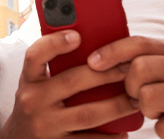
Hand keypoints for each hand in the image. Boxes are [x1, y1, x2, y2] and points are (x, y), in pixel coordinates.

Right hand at [0, 30, 133, 138]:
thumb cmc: (34, 106)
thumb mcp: (35, 84)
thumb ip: (54, 68)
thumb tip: (94, 49)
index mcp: (28, 80)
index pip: (35, 55)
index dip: (55, 43)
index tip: (77, 35)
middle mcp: (32, 101)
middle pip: (72, 82)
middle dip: (106, 74)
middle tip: (129, 68)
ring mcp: (45, 126)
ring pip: (87, 114)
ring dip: (116, 107)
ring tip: (135, 100)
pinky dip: (109, 137)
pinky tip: (123, 131)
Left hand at [87, 37, 163, 138]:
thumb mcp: (162, 77)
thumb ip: (140, 63)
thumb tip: (95, 61)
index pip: (139, 43)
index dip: (112, 51)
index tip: (92, 63)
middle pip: (139, 69)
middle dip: (132, 88)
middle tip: (142, 98)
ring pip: (148, 97)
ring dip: (147, 111)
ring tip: (162, 111)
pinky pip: (163, 126)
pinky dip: (163, 130)